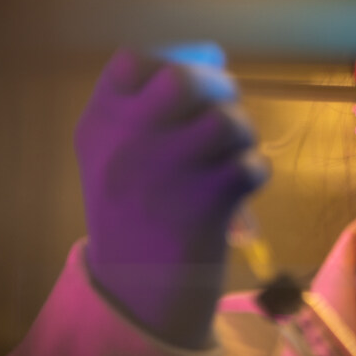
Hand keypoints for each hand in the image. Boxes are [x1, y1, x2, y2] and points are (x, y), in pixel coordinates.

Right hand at [75, 48, 266, 348]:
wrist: (134, 294)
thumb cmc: (131, 215)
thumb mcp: (112, 159)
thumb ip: (141, 112)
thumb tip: (210, 61)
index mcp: (100, 127)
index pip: (130, 63)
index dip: (165, 63)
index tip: (178, 86)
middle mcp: (130, 143)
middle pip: (183, 78)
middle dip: (216, 84)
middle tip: (223, 102)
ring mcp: (169, 172)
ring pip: (227, 121)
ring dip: (241, 133)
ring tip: (232, 153)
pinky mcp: (208, 202)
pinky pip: (252, 164)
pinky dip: (254, 172)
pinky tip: (238, 189)